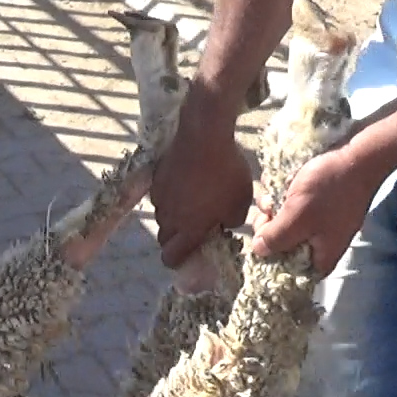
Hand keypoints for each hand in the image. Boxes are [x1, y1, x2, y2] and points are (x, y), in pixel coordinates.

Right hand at [150, 82, 252, 267]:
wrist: (204, 135)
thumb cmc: (226, 172)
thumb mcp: (240, 203)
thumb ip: (230, 222)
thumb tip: (222, 225)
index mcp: (188, 229)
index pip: (171, 258)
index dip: (179, 261)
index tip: (192, 254)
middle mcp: (168, 217)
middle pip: (165, 239)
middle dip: (177, 239)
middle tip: (196, 228)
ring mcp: (159, 197)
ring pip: (162, 217)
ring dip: (174, 217)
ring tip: (193, 202)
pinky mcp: (156, 178)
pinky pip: (161, 196)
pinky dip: (171, 197)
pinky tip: (187, 183)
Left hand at [250, 95, 396, 272]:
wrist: (358, 157)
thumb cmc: (330, 190)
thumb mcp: (296, 216)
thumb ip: (275, 238)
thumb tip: (258, 251)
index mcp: (321, 258)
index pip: (289, 272)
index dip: (271, 257)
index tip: (262, 238)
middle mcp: (323, 247)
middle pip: (285, 248)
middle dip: (271, 227)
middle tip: (267, 209)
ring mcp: (323, 226)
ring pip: (288, 226)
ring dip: (276, 210)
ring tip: (275, 194)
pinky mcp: (322, 209)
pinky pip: (297, 210)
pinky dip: (287, 199)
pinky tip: (282, 186)